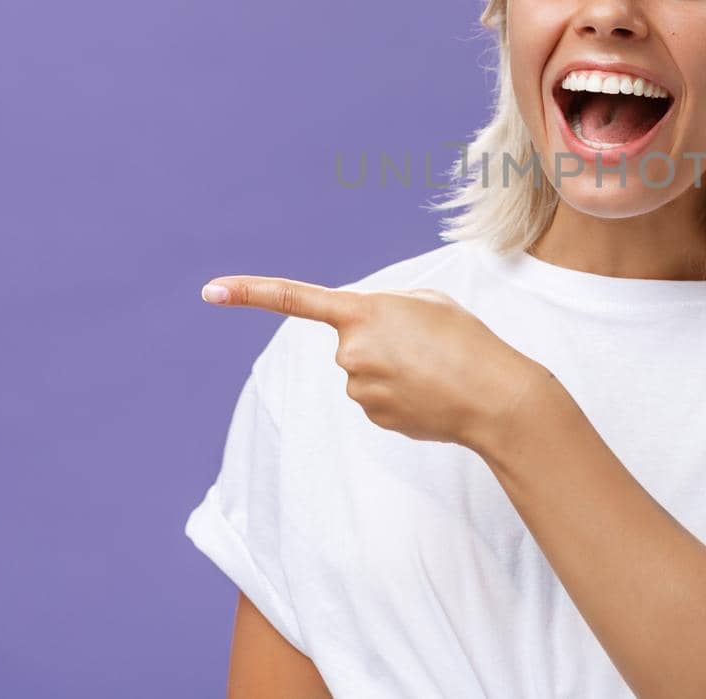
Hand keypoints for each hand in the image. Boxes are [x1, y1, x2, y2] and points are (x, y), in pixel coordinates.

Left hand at [200, 275, 550, 452]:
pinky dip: (401, 393)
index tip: (210, 290)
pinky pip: (377, 396)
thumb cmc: (468, 341)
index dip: (250, 292)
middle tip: (427, 344)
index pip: (294, 299)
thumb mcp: (428, 301)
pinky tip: (430, 393)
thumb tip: (363, 337)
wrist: (495, 397)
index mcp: (363, 312)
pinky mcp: (373, 416)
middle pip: (351, 341)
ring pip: (364, 371)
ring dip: (394, 368)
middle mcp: (351, 351)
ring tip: (435, 369)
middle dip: (381, 340)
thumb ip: (386, 307)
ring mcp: (359, 387)